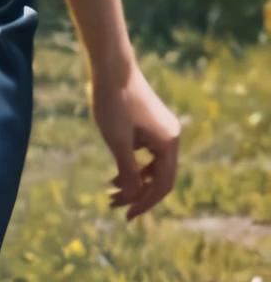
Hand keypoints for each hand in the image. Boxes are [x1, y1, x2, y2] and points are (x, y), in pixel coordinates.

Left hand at [89, 58, 180, 220]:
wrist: (111, 65)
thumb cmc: (113, 101)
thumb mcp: (118, 142)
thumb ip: (128, 173)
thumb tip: (134, 196)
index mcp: (169, 142)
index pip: (162, 184)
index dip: (145, 203)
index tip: (126, 216)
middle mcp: (171, 136)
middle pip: (158, 177)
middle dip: (136, 193)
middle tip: (112, 204)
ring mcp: (162, 129)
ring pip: (151, 165)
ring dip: (133, 180)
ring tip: (110, 189)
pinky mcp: (151, 123)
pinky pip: (146, 152)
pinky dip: (132, 164)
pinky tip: (115, 171)